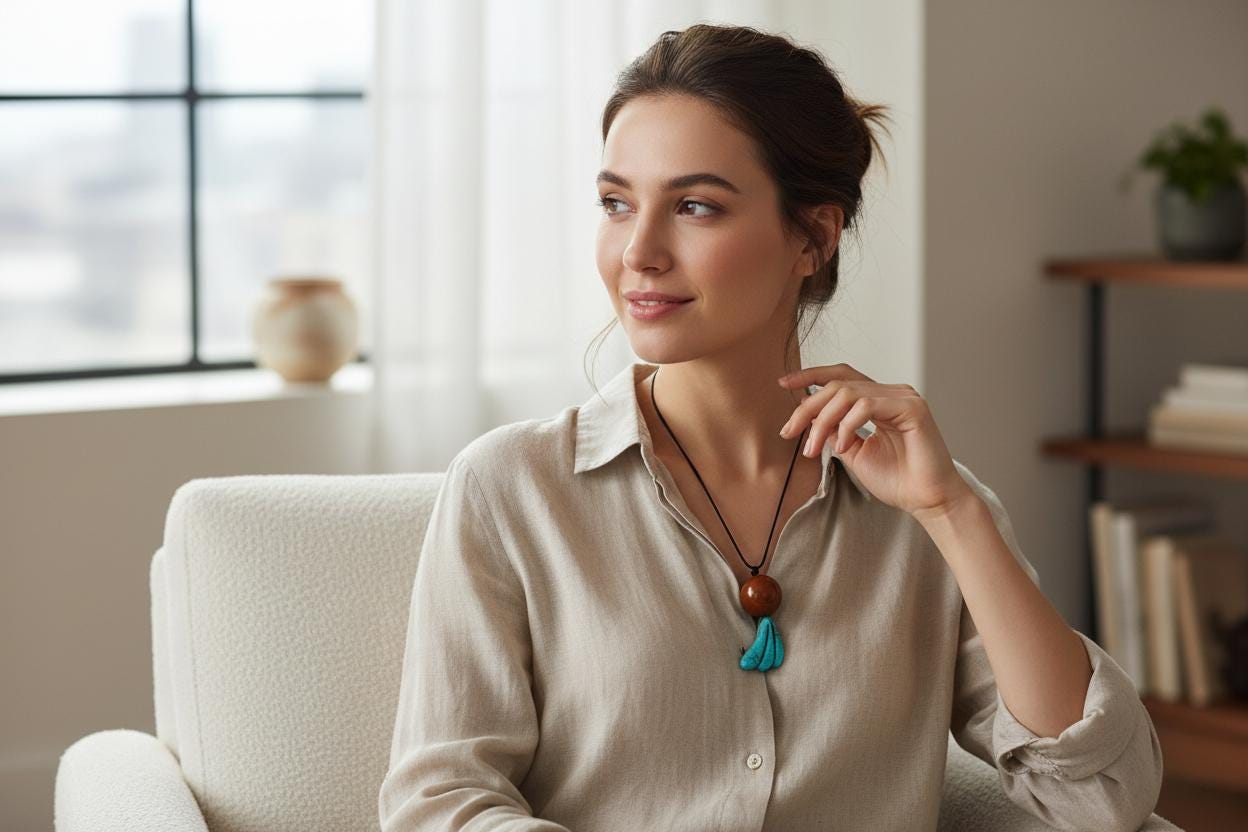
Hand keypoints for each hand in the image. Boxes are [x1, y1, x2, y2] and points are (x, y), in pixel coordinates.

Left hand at [777, 363, 976, 519]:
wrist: (925, 500)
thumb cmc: (897, 480)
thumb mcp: (854, 454)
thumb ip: (834, 432)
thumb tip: (810, 418)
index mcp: (879, 400)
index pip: (841, 376)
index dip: (811, 375)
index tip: (784, 384)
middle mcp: (891, 393)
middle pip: (838, 384)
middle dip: (808, 407)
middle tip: (789, 432)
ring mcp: (903, 397)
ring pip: (848, 393)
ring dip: (823, 420)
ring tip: (812, 448)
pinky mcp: (912, 407)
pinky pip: (867, 405)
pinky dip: (847, 425)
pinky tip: (842, 447)